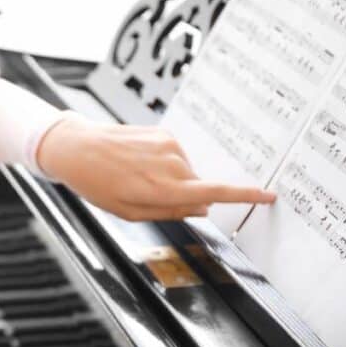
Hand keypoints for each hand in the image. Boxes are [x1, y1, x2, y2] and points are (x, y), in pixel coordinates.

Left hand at [37, 116, 275, 220]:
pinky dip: (165, 164)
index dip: (244, 196)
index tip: (269, 195)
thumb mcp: (130, 212)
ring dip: (171, 179)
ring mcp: (169, 146)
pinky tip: (138, 162)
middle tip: (147, 196)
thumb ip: (170, 212)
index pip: (215, 193)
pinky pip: (177, 157)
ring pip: (187, 173)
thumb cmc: (98, 184)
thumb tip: (203, 207)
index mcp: (161, 190)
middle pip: (198, 188)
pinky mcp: (165, 133)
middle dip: (185, 196)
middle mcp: (170, 165)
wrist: (76, 148)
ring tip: (137, 176)